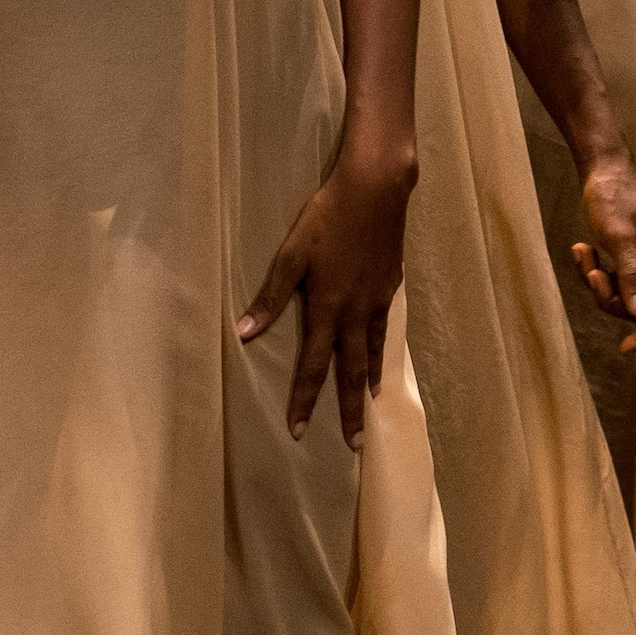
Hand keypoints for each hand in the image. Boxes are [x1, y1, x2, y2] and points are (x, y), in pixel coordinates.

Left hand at [240, 133, 415, 438]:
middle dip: (349, 410)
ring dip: (367, 384)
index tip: (298, 430)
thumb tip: (245, 333)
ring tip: (368, 406)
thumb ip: (270, 297)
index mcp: (326, 308)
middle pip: (350, 372)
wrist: (376, 190)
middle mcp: (355, 313)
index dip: (304, 399)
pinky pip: (383, 329)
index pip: (313, 365)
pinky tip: (378, 356)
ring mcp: (377, 301)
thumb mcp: (291, 254)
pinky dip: (380, 350)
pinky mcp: (390, 287)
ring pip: (371, 353)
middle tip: (352, 444)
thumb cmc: (327, 218)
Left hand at [567, 157, 635, 355]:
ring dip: (599, 284)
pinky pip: (613, 284)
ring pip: (624, 299)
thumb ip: (630, 275)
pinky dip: (595, 273)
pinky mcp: (631, 261)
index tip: (625, 347)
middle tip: (592, 273)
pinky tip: (581, 249)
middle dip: (612, 298)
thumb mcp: (617, 235)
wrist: (602, 170)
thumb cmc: (612, 197)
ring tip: (583, 252)